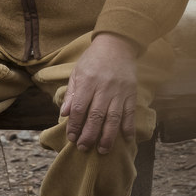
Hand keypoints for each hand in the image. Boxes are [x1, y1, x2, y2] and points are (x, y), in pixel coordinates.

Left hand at [59, 33, 138, 153]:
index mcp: (87, 81)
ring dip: (108, 136)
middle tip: (83, 148)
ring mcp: (119, 91)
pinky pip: (130, 112)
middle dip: (89, 135)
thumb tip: (63, 114)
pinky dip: (129, 126)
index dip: (74, 124)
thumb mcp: (77, 72)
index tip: (71, 138)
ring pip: (113, 117)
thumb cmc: (93, 59)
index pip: (79, 108)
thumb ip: (71, 93)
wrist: (117, 45)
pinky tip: (126, 139)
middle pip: (96, 116)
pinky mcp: (131, 93)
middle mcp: (104, 88)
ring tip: (102, 150)